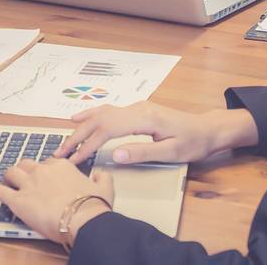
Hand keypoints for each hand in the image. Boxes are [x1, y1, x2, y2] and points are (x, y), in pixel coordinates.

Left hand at [0, 157, 114, 243]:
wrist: (83, 218)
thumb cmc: (93, 205)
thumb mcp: (105, 186)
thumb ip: (102, 177)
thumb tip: (100, 174)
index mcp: (62, 166)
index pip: (47, 163)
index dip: (44, 170)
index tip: (43, 177)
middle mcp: (43, 171)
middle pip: (26, 164)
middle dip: (23, 171)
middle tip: (22, 180)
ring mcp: (29, 184)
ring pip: (11, 172)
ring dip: (8, 178)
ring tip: (6, 185)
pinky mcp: (18, 200)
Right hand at [55, 101, 257, 164]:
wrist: (207, 130)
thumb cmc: (192, 143)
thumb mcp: (171, 152)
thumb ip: (142, 152)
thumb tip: (114, 154)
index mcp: (145, 118)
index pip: (108, 129)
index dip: (88, 144)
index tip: (74, 159)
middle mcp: (138, 108)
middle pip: (101, 119)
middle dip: (78, 136)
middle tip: (60, 153)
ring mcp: (137, 107)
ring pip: (103, 113)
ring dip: (82, 126)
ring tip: (64, 139)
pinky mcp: (138, 110)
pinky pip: (109, 111)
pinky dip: (92, 117)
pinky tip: (80, 119)